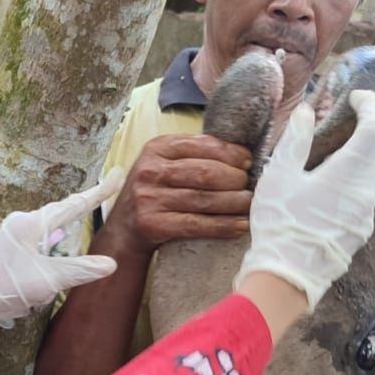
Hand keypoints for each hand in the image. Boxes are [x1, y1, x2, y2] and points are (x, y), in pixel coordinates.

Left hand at [0, 173, 124, 346]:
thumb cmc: (7, 287)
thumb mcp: (48, 279)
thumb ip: (80, 270)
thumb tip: (111, 264)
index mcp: (31, 224)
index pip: (73, 206)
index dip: (98, 193)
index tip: (117, 175)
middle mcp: (22, 222)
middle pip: (62, 211)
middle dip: (84, 204)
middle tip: (108, 189)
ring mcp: (15, 233)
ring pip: (51, 225)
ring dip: (69, 222)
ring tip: (87, 213)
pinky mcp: (12, 246)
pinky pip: (41, 237)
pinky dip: (55, 239)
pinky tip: (59, 244)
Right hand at [102, 134, 252, 254]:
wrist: (123, 229)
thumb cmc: (153, 192)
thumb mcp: (164, 164)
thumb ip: (193, 155)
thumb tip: (241, 154)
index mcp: (156, 148)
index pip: (200, 145)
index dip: (230, 153)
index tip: (248, 162)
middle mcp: (150, 171)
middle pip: (205, 173)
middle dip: (235, 179)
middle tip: (250, 186)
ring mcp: (148, 198)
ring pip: (204, 199)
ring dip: (234, 203)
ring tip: (249, 203)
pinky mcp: (152, 223)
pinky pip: (196, 224)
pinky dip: (222, 225)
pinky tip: (239, 225)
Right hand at [235, 91, 374, 312]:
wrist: (287, 275)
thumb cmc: (280, 221)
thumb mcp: (279, 176)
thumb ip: (296, 141)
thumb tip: (308, 112)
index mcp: (347, 173)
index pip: (374, 132)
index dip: (371, 109)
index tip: (358, 97)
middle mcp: (365, 194)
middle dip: (371, 147)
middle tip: (345, 142)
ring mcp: (364, 219)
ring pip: (372, 188)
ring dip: (356, 175)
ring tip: (324, 176)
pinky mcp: (357, 237)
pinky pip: (360, 209)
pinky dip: (347, 198)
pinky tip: (320, 205)